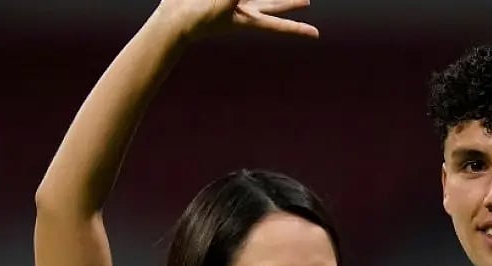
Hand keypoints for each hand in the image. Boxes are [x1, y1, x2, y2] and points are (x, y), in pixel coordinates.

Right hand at [153, 0, 318, 40]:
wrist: (174, 19)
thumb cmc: (200, 17)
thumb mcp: (226, 0)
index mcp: (248, 20)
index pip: (278, 26)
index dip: (297, 29)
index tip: (317, 35)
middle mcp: (243, 11)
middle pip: (273, 7)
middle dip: (290, 3)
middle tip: (307, 1)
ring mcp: (232, 2)